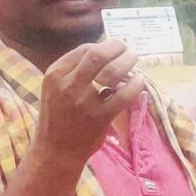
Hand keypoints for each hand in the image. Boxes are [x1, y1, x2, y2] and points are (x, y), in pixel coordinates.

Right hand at [34, 38, 145, 169]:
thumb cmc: (59, 116)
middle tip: (129, 49)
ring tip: (136, 62)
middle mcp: (67, 84)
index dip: (104, 45)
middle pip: (97, 54)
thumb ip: (75, 71)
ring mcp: (83, 100)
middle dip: (118, 47)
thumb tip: (106, 53)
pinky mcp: (100, 117)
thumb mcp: (56, 87)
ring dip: (129, 63)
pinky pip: (125, 95)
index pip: (85, 49)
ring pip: (112, 71)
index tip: (115, 48)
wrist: (55, 149)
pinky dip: (136, 85)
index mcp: (55, 73)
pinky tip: (140, 82)